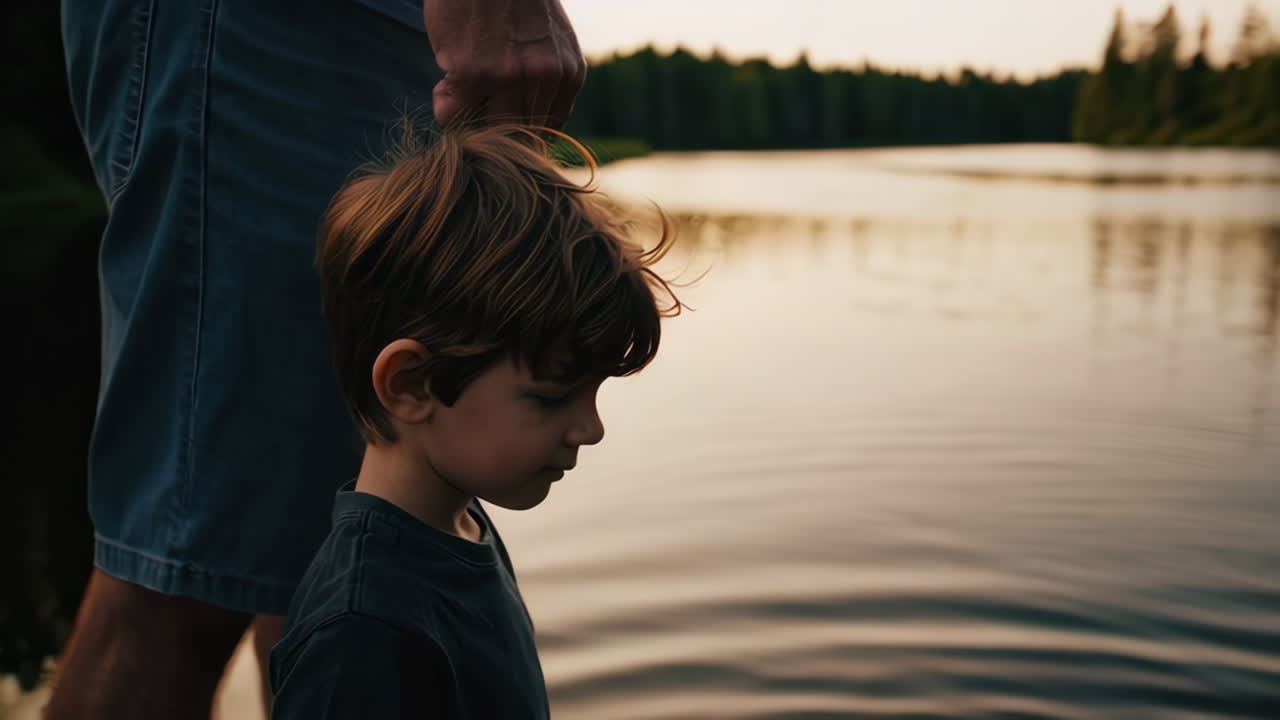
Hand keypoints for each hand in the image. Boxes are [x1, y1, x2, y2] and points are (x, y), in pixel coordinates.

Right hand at [423, 0, 585, 127]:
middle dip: (491, 125)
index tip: (498, 109)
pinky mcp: (473, 72)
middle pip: (518, 135)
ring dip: (468, 116)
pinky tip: (446, 76)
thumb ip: (546, 77)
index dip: (518, 126)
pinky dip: (445, 104)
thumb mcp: (549, 40)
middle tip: (476, 102)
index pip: (547, 128)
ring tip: (459, 87)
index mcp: (568, 74)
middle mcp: (545, 79)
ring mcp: (509, 77)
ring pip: (487, 130)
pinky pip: (454, 114)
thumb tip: (522, 120)